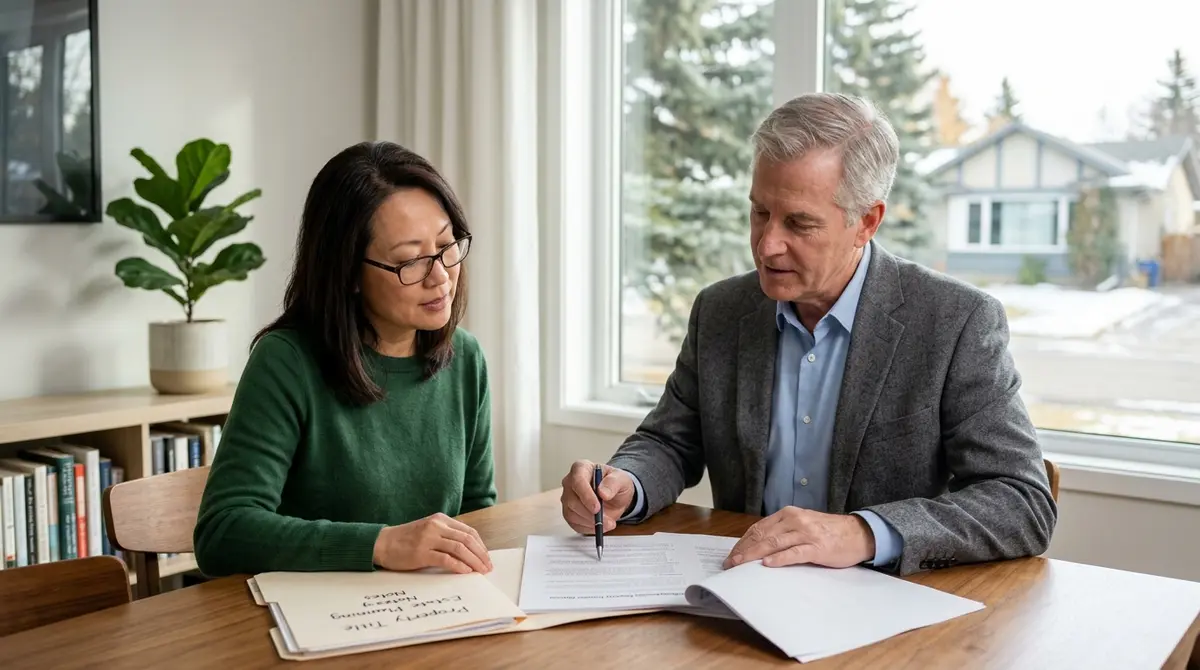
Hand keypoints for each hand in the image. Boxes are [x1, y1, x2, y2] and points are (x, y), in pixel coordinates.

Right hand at [372, 513, 492, 573]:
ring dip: (474, 561)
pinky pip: (446, 559)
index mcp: (440, 519)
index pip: (469, 531)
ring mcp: (428, 538)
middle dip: (481, 555)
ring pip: (459, 549)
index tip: (487, 558)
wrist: (382, 543)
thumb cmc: (406, 540)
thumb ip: (446, 536)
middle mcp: (436, 526)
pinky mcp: (421, 552)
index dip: (481, 546)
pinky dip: (459, 566)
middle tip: (488, 567)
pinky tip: (466, 572)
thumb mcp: (429, 530)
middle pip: (467, 540)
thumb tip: (469, 552)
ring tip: (481, 572)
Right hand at [560, 460, 634, 534]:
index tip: (597, 508)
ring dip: (590, 523)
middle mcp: (570, 482)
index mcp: (581, 468)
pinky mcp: (569, 512)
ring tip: (608, 523)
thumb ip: (613, 483)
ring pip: (571, 514)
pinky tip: (599, 526)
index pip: (578, 481)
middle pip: (572, 500)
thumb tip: (602, 492)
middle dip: (590, 514)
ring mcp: (568, 498)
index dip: (586, 496)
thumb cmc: (615, 483)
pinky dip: (587, 528)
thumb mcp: (621, 479)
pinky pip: (574, 523)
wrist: (614, 496)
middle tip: (607, 521)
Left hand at [722, 506, 874, 569]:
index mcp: (788, 514)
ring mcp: (806, 533)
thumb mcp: (802, 525)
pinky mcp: (817, 547)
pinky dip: (779, 558)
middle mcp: (794, 520)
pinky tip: (767, 564)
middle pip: (762, 535)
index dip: (742, 542)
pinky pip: (794, 552)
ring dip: (754, 555)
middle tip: (730, 563)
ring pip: (774, 543)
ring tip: (740, 565)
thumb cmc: (828, 531)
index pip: (758, 528)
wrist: (858, 533)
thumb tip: (758, 545)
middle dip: (743, 550)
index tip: (732, 555)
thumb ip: (782, 531)